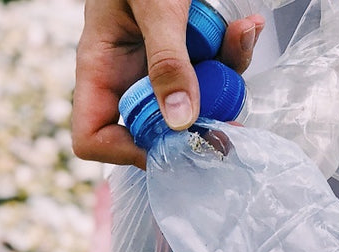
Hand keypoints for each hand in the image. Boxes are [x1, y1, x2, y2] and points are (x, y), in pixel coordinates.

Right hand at [72, 0, 264, 168]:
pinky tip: (244, 26)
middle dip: (197, 118)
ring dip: (225, 76)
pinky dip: (234, 50)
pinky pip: (215, 69)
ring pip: (197, 100)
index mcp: (101, 69)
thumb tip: (180, 119)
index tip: (171, 142)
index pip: (93, 137)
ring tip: (238, 35)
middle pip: (158, 126)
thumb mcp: (154, 10)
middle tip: (231, 112)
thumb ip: (167, 62)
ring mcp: (162, 67)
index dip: (126, 151)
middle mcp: (130, 75)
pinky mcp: (192, 54)